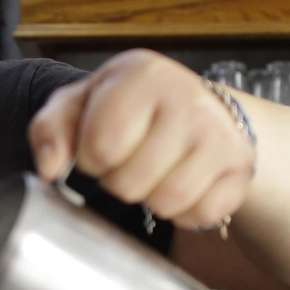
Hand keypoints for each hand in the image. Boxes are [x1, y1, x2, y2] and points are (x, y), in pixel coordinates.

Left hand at [29, 50, 255, 231]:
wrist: (194, 106)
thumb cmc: (127, 107)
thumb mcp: (79, 104)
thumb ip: (50, 130)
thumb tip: (49, 168)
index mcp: (142, 74)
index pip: (100, 146)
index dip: (90, 158)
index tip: (99, 146)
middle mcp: (188, 98)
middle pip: (130, 182)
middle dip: (118, 182)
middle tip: (127, 162)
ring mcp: (220, 133)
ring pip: (166, 202)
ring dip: (149, 199)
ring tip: (151, 173)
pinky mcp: (240, 166)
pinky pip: (200, 215)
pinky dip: (184, 212)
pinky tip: (179, 183)